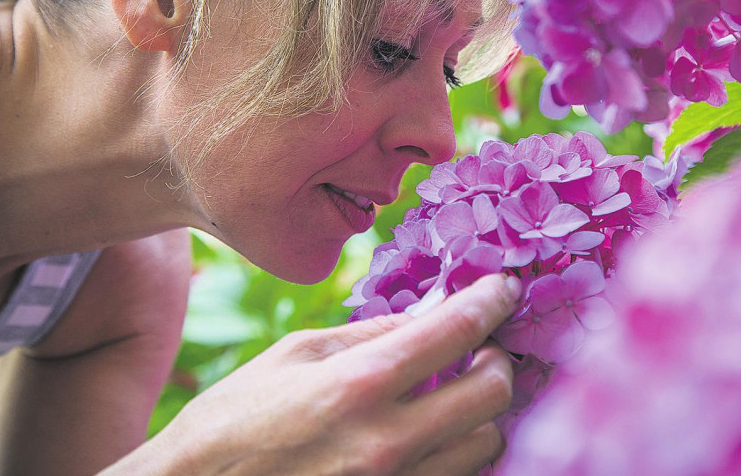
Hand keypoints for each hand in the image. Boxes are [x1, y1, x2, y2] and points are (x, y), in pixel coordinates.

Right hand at [105, 273, 521, 475]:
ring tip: (456, 393)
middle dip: (499, 360)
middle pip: (493, 393)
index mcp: (358, 384)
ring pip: (486, 443)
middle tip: (484, 347)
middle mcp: (387, 441)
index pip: (457, 329)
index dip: (493, 300)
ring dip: (482, 412)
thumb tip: (432, 308)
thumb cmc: (235, 420)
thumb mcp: (296, 353)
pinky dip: (458, 451)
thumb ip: (372, 331)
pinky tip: (435, 433)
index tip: (505, 288)